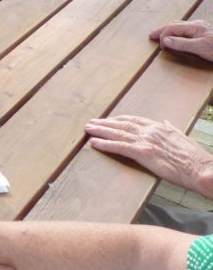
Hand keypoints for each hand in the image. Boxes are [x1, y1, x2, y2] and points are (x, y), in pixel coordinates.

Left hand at [85, 115, 212, 197]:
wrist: (202, 169)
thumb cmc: (195, 158)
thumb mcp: (183, 137)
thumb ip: (171, 129)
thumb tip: (165, 122)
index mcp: (159, 127)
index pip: (134, 120)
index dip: (119, 119)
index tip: (109, 119)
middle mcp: (150, 131)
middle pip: (121, 124)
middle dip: (105, 123)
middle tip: (91, 122)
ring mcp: (145, 141)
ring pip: (117, 133)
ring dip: (99, 130)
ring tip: (87, 129)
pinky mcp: (142, 153)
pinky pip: (119, 147)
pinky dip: (104, 144)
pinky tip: (93, 143)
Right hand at [150, 20, 212, 62]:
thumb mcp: (200, 48)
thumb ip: (182, 44)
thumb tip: (165, 40)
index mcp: (195, 26)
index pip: (172, 27)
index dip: (163, 36)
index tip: (161, 47)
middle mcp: (196, 24)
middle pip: (174, 24)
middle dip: (162, 30)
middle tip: (151, 36)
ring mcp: (200, 27)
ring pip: (179, 26)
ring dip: (168, 30)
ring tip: (160, 35)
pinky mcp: (203, 32)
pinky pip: (185, 29)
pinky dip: (176, 32)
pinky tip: (175, 35)